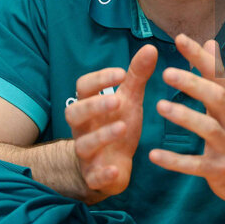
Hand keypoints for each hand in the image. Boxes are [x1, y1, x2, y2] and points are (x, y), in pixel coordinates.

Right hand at [65, 44, 156, 199]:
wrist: (112, 165)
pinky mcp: (94, 176)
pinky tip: (115, 168)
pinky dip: (102, 173)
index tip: (121, 73)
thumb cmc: (117, 124)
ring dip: (101, 136)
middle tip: (117, 100)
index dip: (99, 79)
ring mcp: (86, 153)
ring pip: (83, 144)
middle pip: (74, 113)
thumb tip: (150, 47)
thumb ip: (137, 76)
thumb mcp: (129, 100)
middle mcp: (83, 128)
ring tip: (122, 126)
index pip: (83, 87)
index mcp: (89, 106)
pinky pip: (93, 176)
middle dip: (94, 106)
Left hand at [148, 34, 224, 207]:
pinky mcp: (219, 170)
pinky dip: (175, 161)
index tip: (180, 38)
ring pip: (208, 129)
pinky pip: (196, 165)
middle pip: (216, 98)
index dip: (200, 57)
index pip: (217, 75)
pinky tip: (154, 155)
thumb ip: (217, 76)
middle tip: (167, 73)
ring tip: (160, 106)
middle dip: (194, 84)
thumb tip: (209, 42)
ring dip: (185, 117)